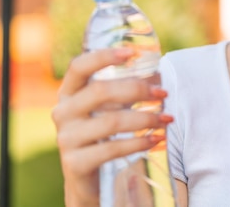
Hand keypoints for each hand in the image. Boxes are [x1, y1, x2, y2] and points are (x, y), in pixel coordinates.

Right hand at [51, 48, 172, 206]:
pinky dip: (138, 142)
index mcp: (69, 92)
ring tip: (166, 119)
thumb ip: (123, 90)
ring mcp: (66, 138)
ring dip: (145, 118)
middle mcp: (63, 112)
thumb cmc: (102, 133)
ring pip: (110, 121)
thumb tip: (158, 76)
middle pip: (100, 91)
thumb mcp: (107, 108)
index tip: (131, 52)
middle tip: (162, 94)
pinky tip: (155, 139)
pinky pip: (111, 149)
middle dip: (136, 90)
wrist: (86, 176)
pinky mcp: (75, 163)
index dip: (103, 56)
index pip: (79, 66)